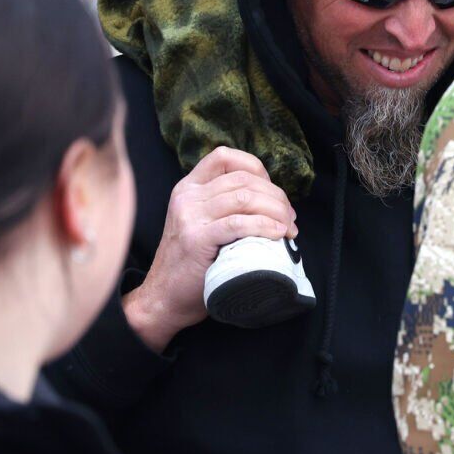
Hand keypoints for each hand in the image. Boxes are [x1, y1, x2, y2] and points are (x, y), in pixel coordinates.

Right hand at [120, 147, 297, 352]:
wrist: (164, 297)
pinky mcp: (197, 239)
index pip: (225, 157)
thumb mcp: (200, 224)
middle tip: (290, 218)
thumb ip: (221, 207)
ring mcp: (190, 216)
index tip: (272, 193)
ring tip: (288, 229)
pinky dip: (264, 226)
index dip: (256, 169)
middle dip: (276, 196)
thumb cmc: (191, 266)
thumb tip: (267, 201)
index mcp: (187, 188)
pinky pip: (238, 223)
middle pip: (242, 178)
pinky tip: (277, 234)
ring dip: (275, 211)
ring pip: (244, 197)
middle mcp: (187, 196)